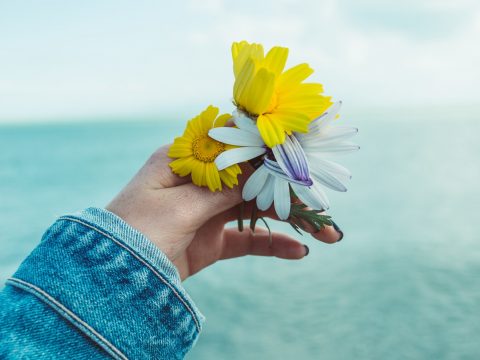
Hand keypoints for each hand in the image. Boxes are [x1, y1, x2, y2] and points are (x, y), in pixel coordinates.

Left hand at [106, 145, 341, 279]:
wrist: (111, 280)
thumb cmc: (133, 232)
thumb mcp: (178, 207)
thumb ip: (221, 189)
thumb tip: (260, 168)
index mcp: (185, 160)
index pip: (235, 148)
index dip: (269, 150)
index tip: (304, 154)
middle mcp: (200, 181)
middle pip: (253, 179)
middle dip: (289, 190)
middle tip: (325, 202)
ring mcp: (207, 210)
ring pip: (256, 208)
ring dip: (290, 219)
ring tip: (326, 232)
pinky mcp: (212, 239)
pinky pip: (248, 238)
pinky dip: (272, 243)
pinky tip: (298, 250)